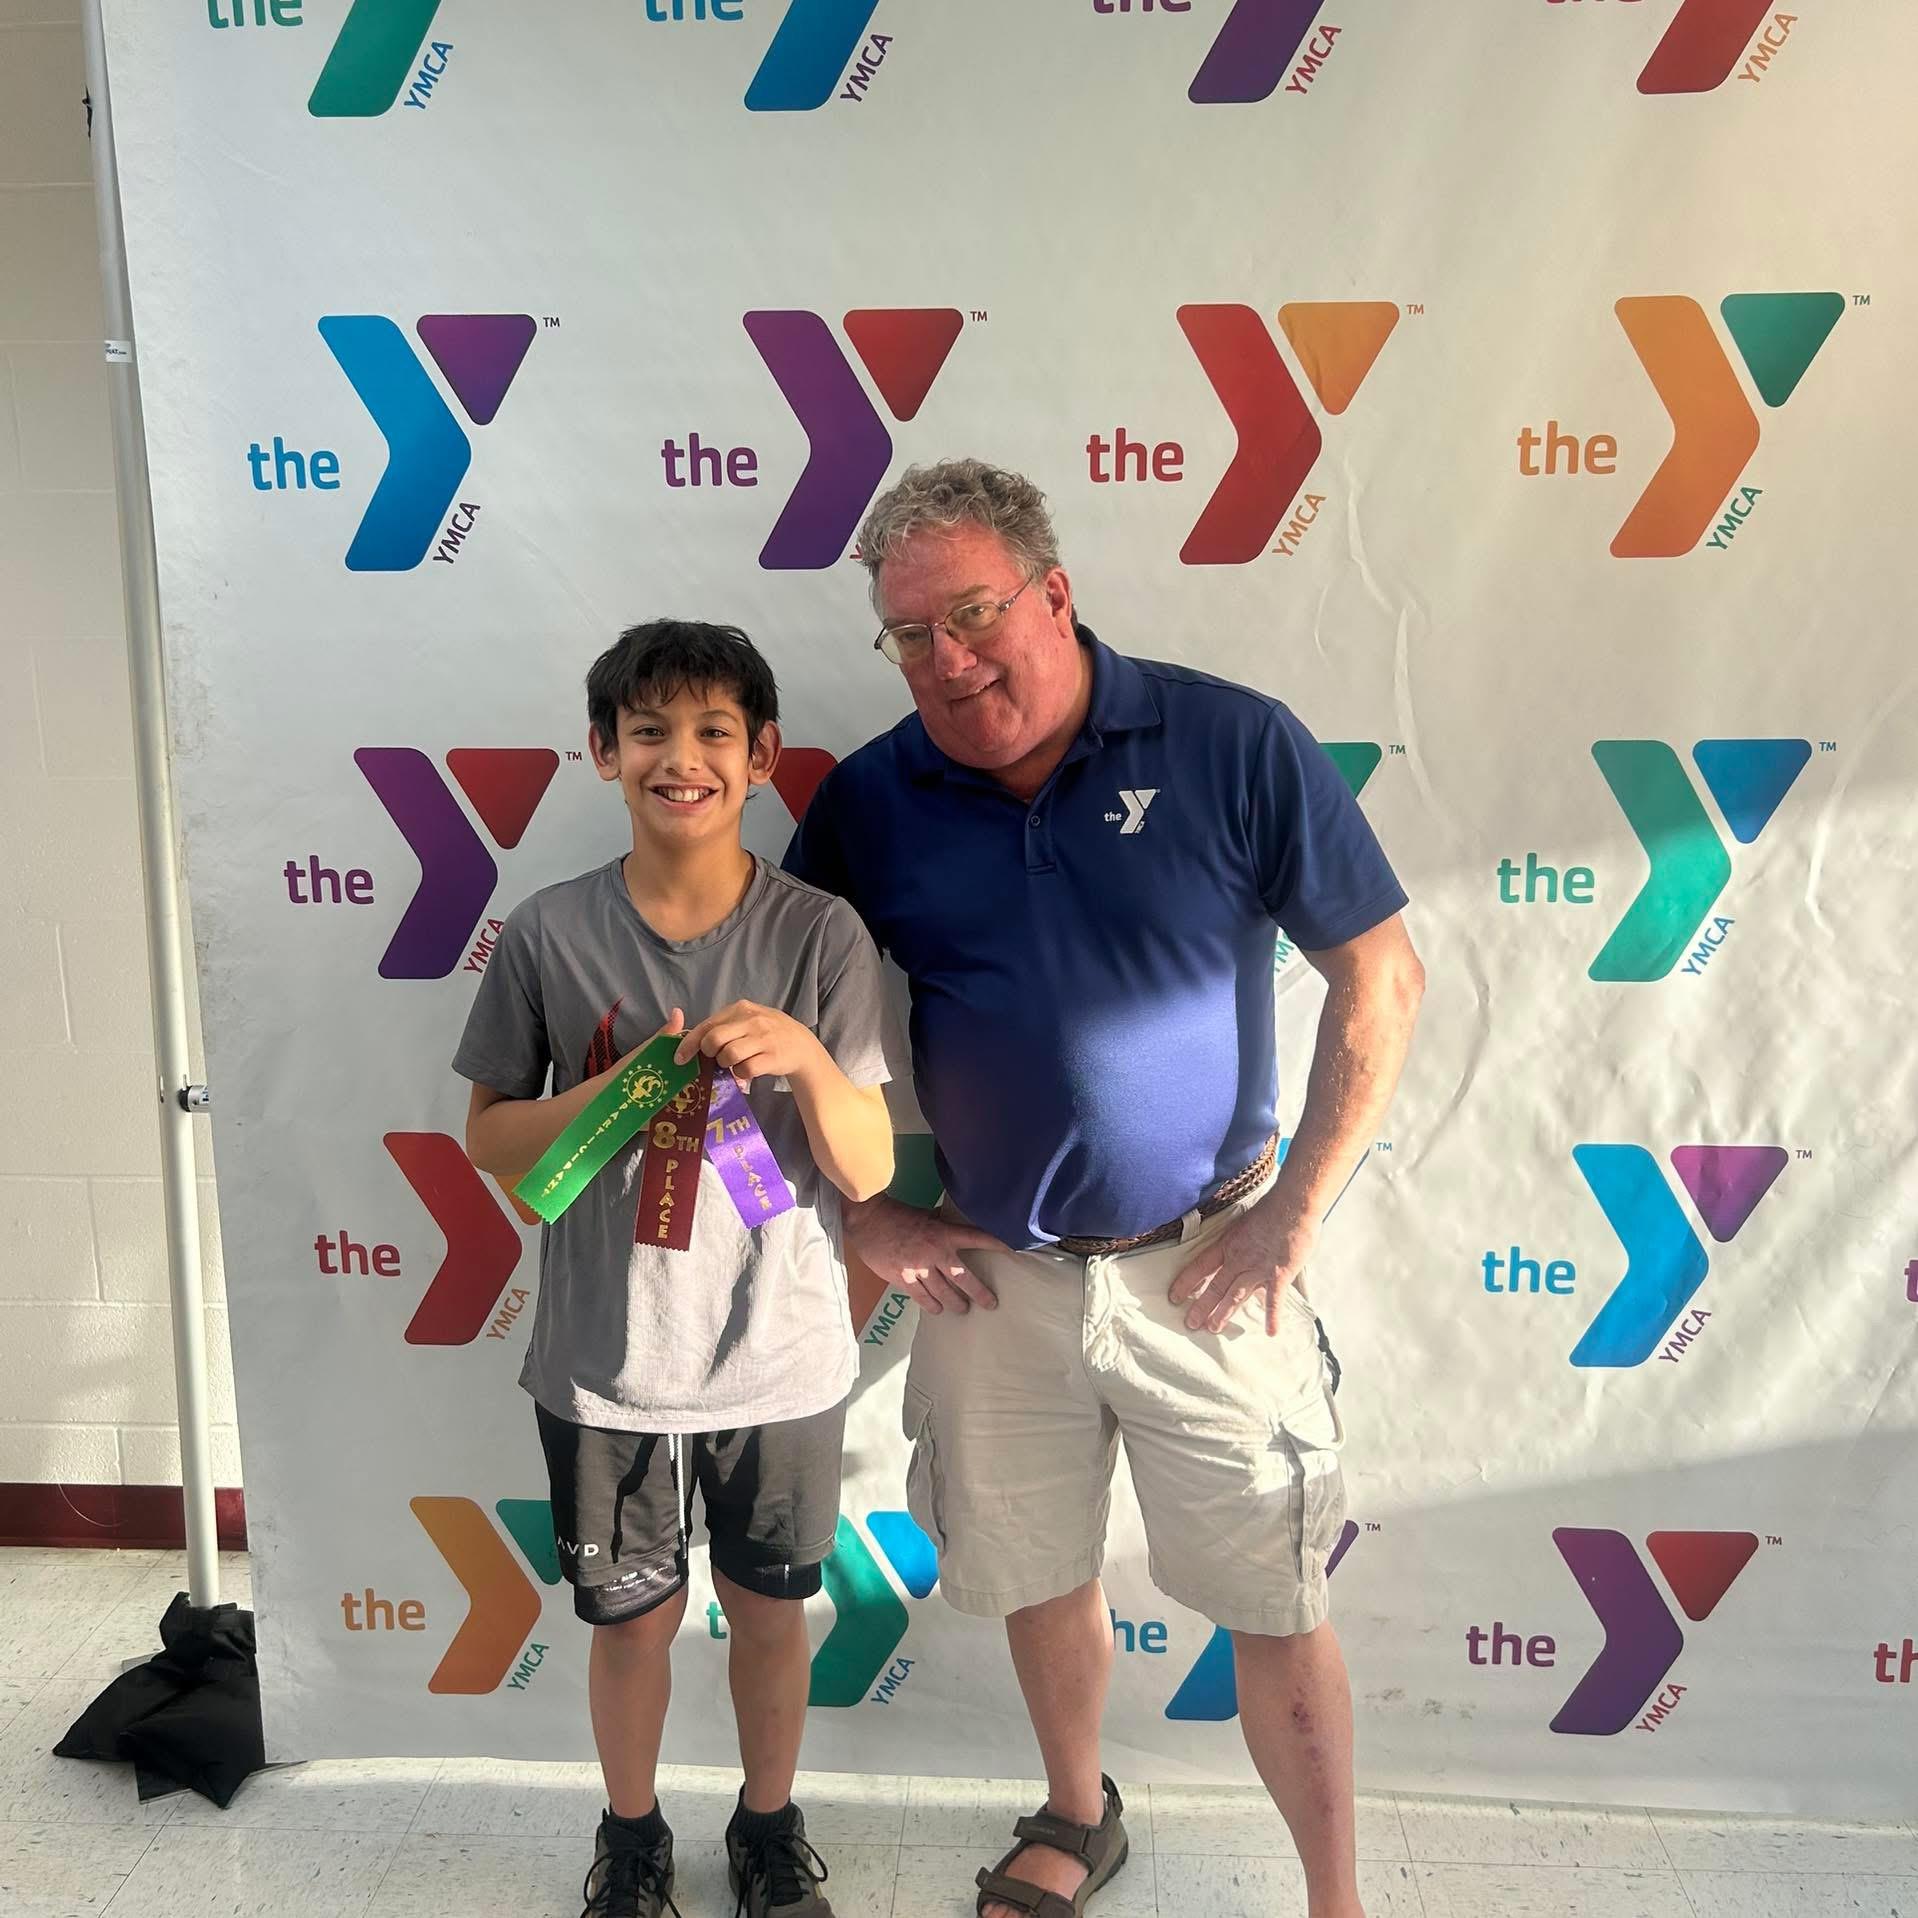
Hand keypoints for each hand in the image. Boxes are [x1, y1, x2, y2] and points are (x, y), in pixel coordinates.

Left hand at [672, 999, 824, 1091]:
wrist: (800, 1044)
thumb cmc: (766, 1032)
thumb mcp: (746, 1020)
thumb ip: (722, 1026)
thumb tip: (689, 1038)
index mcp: (740, 1009)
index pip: (707, 1025)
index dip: (689, 1044)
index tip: (680, 1059)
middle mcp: (752, 1020)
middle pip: (714, 1039)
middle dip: (709, 1054)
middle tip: (716, 1059)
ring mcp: (763, 1038)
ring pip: (729, 1056)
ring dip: (726, 1065)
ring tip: (734, 1064)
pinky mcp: (772, 1057)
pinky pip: (745, 1070)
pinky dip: (742, 1075)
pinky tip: (748, 1071)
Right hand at [847, 1193, 1003, 1314]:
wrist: (868, 1220)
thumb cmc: (897, 1215)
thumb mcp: (925, 1216)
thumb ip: (941, 1227)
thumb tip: (955, 1230)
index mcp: (943, 1233)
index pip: (977, 1238)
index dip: (997, 1244)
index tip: (1014, 1252)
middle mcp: (935, 1252)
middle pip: (964, 1278)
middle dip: (980, 1293)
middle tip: (991, 1303)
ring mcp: (919, 1268)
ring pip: (944, 1293)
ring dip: (955, 1303)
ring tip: (962, 1309)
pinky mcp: (903, 1279)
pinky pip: (922, 1298)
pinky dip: (931, 1305)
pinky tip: (937, 1309)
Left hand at [1169, 1195, 1320, 1335]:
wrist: (1293, 1204)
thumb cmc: (1271, 1208)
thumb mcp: (1244, 1222)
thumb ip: (1238, 1240)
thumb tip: (1234, 1249)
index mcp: (1228, 1244)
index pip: (1200, 1266)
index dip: (1186, 1282)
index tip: (1174, 1296)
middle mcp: (1239, 1259)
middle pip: (1215, 1286)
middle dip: (1202, 1306)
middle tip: (1191, 1324)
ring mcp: (1258, 1269)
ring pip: (1236, 1295)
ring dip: (1224, 1313)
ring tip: (1213, 1328)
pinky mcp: (1279, 1275)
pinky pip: (1274, 1300)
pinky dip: (1272, 1316)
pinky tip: (1270, 1332)